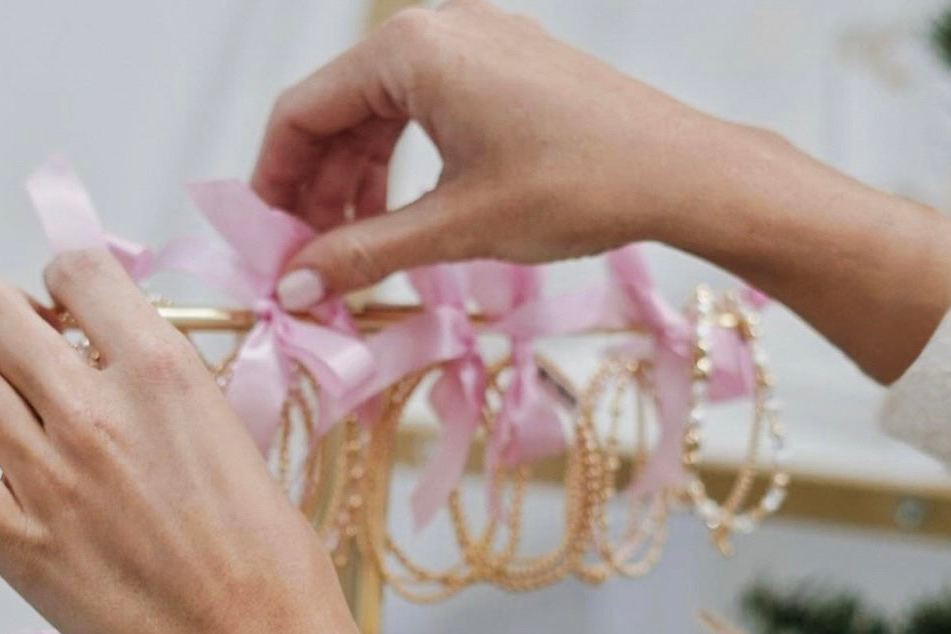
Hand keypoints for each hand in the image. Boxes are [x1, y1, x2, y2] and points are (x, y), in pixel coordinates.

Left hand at [0, 248, 370, 633]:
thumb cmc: (271, 561)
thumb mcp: (235, 439)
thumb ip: (164, 391)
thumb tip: (110, 366)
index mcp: (164, 374)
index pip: (76, 268)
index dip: (69, 288)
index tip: (78, 321)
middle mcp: (96, 412)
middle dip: (6, 327)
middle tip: (34, 368)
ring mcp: (48, 478)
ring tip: (10, 424)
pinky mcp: (14, 544)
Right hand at [256, 0, 950, 383]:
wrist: (680, 171)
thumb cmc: (574, 189)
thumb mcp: (455, 228)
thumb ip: (364, 253)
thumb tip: (293, 288)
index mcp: (410, 50)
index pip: (301, 113)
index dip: (274, 186)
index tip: (271, 248)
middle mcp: (435, 29)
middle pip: (337, 112)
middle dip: (318, 191)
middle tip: (312, 263)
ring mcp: (474, 43)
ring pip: (382, 116)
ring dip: (359, 185)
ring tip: (360, 253)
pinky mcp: (504, 68)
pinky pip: (425, 112)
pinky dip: (404, 167)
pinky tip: (406, 220)